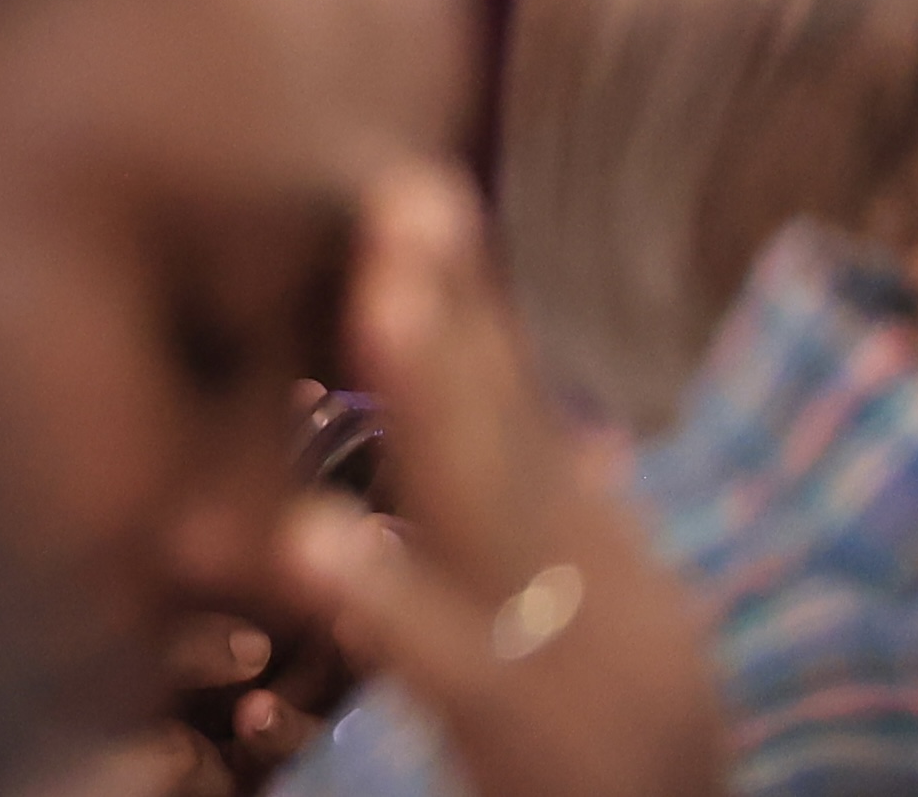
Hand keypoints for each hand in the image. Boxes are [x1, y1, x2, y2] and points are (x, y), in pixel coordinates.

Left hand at [263, 167, 712, 796]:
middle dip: (450, 314)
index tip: (416, 178)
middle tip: (401, 192)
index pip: (519, 401)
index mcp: (584, 546)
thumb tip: (539, 400)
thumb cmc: (603, 730)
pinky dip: (394, 602)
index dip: (468, 294)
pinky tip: (314, 538)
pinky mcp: (534, 740)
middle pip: (507, 427)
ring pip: (487, 517)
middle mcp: (585, 580)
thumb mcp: (582, 603)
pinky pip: (458, 665)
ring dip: (435, 403)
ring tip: (377, 300)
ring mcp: (567, 654)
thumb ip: (543, 498)